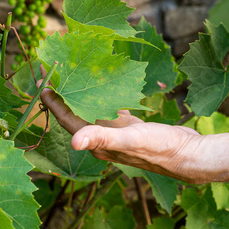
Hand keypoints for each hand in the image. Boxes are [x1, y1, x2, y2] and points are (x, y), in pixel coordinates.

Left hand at [38, 81, 204, 182]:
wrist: (186, 154)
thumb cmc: (159, 148)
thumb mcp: (131, 139)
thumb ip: (103, 137)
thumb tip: (74, 142)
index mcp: (99, 142)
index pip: (69, 121)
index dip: (55, 105)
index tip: (43, 85)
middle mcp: (105, 138)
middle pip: (78, 115)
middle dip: (65, 96)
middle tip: (56, 74)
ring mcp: (119, 132)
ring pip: (95, 111)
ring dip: (84, 96)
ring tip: (77, 76)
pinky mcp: (132, 127)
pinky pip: (113, 110)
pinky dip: (106, 98)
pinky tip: (108, 87)